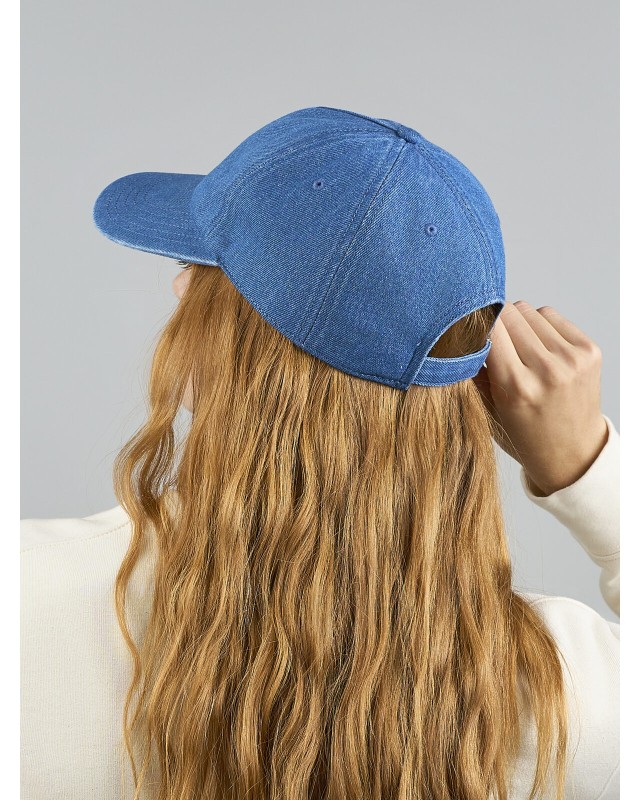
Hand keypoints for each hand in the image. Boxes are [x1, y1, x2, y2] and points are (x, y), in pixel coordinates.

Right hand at [472, 301, 608, 496]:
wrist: (572, 455)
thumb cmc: (524, 436)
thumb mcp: (488, 410)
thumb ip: (473, 369)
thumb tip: (464, 331)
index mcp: (516, 387)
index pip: (490, 327)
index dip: (477, 326)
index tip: (470, 332)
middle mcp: (547, 370)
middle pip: (509, 313)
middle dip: (496, 324)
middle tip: (494, 344)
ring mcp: (572, 358)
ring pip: (529, 310)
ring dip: (518, 324)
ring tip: (519, 351)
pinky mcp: (589, 350)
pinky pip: (551, 316)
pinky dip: (540, 326)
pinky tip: (539, 350)